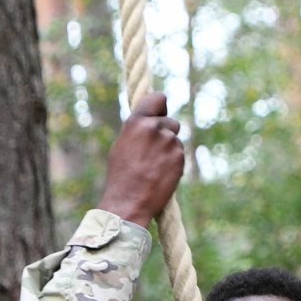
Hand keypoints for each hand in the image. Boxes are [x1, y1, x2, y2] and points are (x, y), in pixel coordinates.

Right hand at [97, 94, 184, 227]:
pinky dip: (174, 164)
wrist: (129, 202)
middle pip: (171, 122)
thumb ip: (138, 129)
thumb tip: (149, 120)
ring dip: (170, 150)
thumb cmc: (121, 176)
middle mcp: (154, 127)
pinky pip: (180, 155)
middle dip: (166, 134)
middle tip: (155, 153)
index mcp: (136, 121)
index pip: (159, 98)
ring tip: (155, 167)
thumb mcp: (123, 144)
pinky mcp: (179, 157)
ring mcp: (168, 142)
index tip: (161, 114)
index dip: (161, 107)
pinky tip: (161, 175)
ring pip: (176, 140)